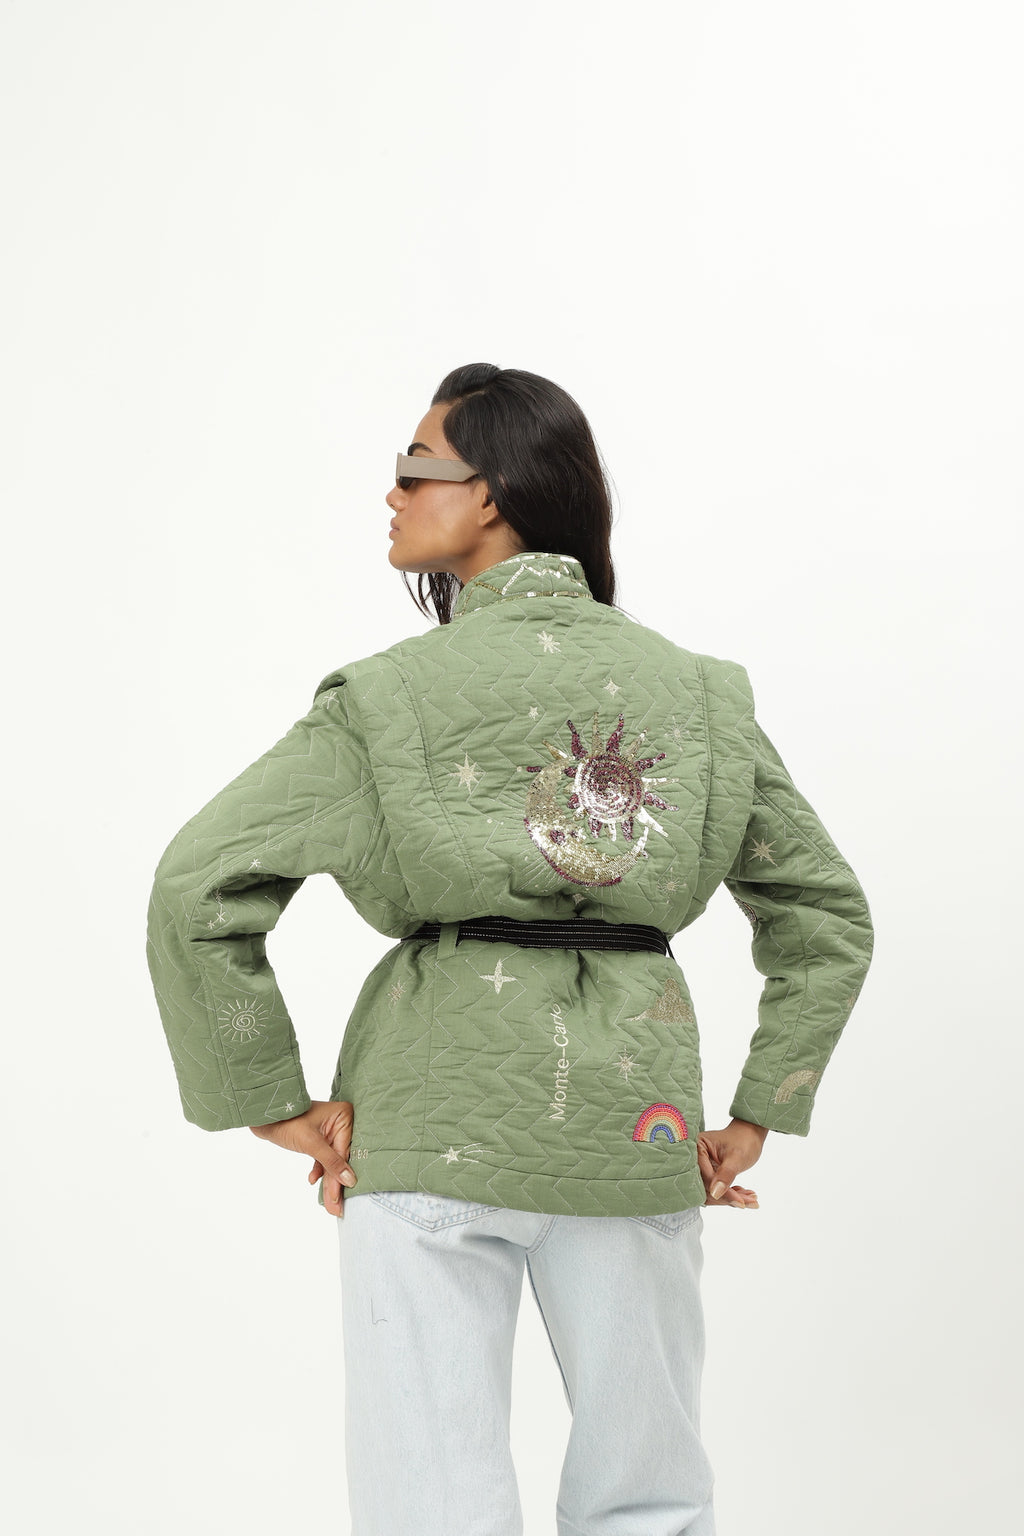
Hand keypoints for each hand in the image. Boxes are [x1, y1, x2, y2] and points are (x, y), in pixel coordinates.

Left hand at [250, 1100, 356, 1217]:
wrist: (264, 1115)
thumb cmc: (287, 1121)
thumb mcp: (310, 1143)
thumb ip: (331, 1162)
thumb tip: (350, 1181)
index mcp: (344, 1115)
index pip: (346, 1151)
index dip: (342, 1175)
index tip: (341, 1196)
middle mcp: (341, 1122)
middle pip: (341, 1158)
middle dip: (336, 1183)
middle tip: (336, 1208)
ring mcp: (331, 1130)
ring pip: (333, 1161)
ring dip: (328, 1181)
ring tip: (329, 1204)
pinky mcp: (321, 1138)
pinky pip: (324, 1158)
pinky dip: (319, 1170)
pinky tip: (313, 1179)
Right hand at [697, 1118, 766, 1208]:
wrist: (750, 1134)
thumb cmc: (744, 1140)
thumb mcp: (736, 1158)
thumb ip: (725, 1175)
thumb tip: (715, 1194)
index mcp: (696, 1148)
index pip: (703, 1176)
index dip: (719, 1190)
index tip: (740, 1201)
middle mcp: (694, 1158)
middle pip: (704, 1187)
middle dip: (727, 1196)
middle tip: (749, 1201)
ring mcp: (701, 1167)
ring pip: (710, 1192)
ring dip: (730, 1198)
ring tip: (751, 1199)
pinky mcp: (708, 1174)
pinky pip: (715, 1190)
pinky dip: (731, 1195)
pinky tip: (746, 1195)